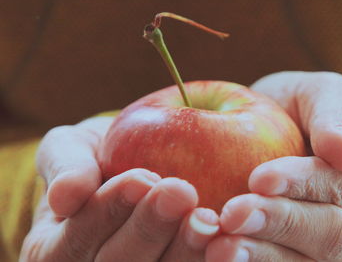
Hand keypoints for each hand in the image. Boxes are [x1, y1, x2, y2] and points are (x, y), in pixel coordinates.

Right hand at [20, 117, 218, 261]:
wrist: (126, 164)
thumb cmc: (97, 156)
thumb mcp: (72, 148)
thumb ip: (65, 165)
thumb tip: (64, 196)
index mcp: (58, 247)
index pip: (81, 234)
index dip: (111, 208)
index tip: (142, 178)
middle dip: (150, 228)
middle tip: (182, 192)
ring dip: (184, 251)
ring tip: (207, 219)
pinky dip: (208, 259)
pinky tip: (227, 241)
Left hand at [206, 72, 341, 260]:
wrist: (271, 135)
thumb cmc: (298, 111)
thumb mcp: (319, 94)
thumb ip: (337, 115)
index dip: (307, 185)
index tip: (259, 178)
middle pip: (332, 236)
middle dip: (279, 224)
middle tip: (231, 214)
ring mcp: (337, 254)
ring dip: (260, 256)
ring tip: (220, 247)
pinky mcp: (302, 261)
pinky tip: (220, 253)